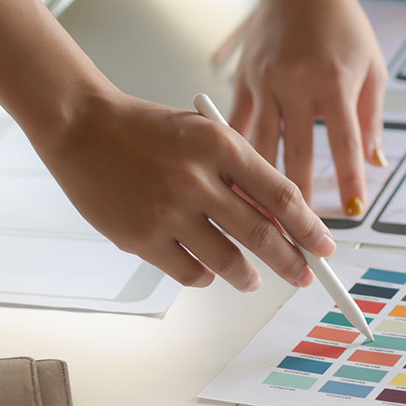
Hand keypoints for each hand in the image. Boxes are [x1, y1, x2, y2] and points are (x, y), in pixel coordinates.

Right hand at [36, 91, 335, 289]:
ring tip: (253, 279)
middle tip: (303, 275)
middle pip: (262, 235)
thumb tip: (280, 221)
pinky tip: (207, 270)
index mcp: (220, 145)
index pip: (281, 196)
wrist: (81, 126)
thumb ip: (239, 173)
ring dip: (247, 276)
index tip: (324, 247)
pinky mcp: (140, 237)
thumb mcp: (202, 135)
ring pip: (227, 262)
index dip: (309, 227)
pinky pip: (189, 273)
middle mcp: (196, 179)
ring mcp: (167, 211)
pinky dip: (204, 276)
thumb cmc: (148, 131)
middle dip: (290, 262)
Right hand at [228, 0, 386, 216]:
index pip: (344, 142)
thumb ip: (372, 118)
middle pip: (295, 153)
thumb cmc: (342, 26)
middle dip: (297, 200)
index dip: (348, 179)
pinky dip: (235, 157)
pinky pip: (236, 126)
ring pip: (260, 146)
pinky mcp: (243, 81)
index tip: (351, 211)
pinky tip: (231, 185)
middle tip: (298, 233)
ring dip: (260, 187)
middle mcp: (296, 83)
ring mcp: (265, 82)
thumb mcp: (371, 68)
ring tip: (261, 221)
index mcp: (334, 80)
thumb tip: (376, 163)